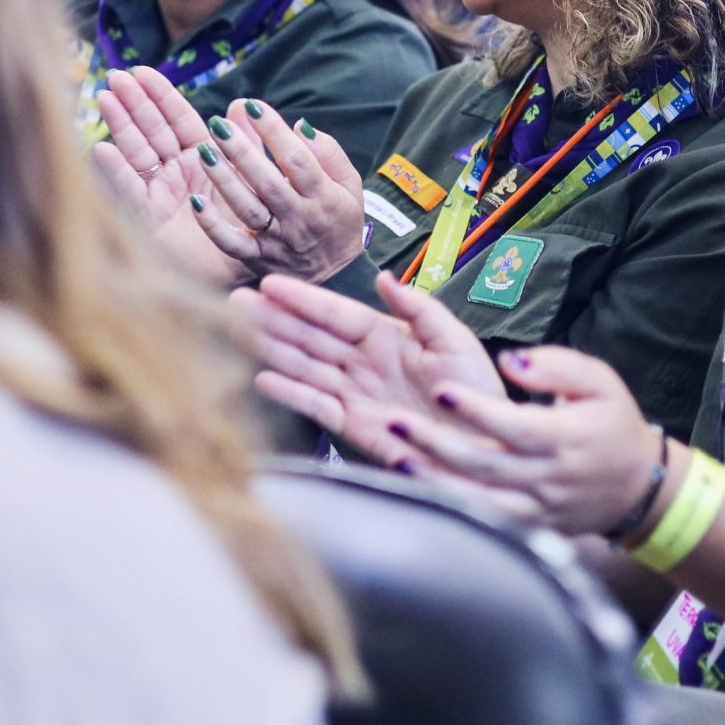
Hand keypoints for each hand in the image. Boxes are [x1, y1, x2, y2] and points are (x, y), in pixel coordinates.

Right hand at [89, 70, 246, 288]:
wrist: (238, 275)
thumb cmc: (245, 228)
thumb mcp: (249, 182)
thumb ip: (245, 145)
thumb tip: (241, 105)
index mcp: (202, 159)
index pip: (178, 119)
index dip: (159, 95)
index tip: (141, 71)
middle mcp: (176, 172)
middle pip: (152, 130)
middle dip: (134, 102)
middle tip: (116, 75)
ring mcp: (159, 192)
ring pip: (137, 152)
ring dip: (121, 125)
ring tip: (105, 98)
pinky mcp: (148, 218)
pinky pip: (131, 191)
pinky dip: (117, 172)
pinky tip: (102, 150)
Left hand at [193, 98, 369, 280]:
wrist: (339, 276)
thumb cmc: (340, 218)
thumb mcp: (349, 184)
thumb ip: (329, 153)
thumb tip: (299, 125)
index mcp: (323, 196)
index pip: (298, 159)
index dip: (274, 131)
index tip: (253, 106)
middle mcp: (299, 218)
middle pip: (268, 182)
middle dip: (242, 151)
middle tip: (219, 124)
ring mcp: (277, 241)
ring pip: (247, 209)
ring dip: (224, 180)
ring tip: (204, 151)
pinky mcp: (258, 259)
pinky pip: (232, 244)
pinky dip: (212, 225)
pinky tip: (196, 201)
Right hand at [234, 272, 504, 464]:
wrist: (486, 446)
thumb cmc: (477, 392)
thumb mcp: (454, 340)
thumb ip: (419, 308)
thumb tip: (384, 278)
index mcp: (387, 336)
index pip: (337, 313)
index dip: (304, 299)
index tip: (271, 283)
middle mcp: (365, 362)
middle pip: (312, 337)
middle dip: (274, 318)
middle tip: (238, 300)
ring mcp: (356, 393)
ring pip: (306, 365)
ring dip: (272, 347)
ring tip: (238, 327)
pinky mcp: (354, 426)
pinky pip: (315, 405)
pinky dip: (290, 392)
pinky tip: (264, 376)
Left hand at [375, 345, 663, 536]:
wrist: (640, 487)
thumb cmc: (615, 424)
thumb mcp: (600, 381)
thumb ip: (557, 366)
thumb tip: (510, 361)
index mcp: (565, 438)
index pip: (513, 425)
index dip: (476, 410)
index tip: (441, 390)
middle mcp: (548, 476)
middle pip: (484, 463)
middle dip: (435, 443)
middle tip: (395, 420)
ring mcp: (537, 507)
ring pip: (478, 498)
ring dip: (433, 480)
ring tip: (396, 458)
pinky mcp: (530, 526)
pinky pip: (485, 519)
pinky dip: (451, 506)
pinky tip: (420, 491)